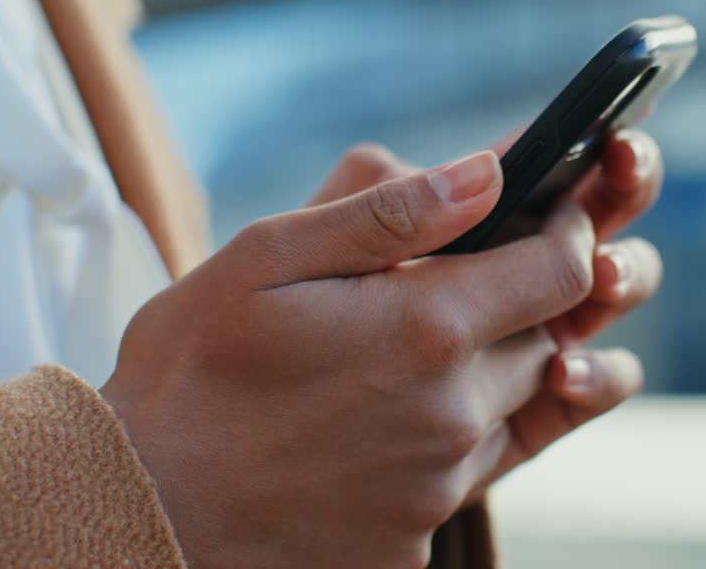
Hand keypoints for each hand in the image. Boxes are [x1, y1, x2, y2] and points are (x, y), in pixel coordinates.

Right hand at [101, 151, 598, 567]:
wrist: (139, 509)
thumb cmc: (188, 372)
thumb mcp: (269, 257)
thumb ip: (389, 210)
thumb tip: (489, 172)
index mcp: (427, 329)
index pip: (564, 270)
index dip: (567, 232)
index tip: (547, 214)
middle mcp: (453, 414)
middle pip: (546, 339)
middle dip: (522, 301)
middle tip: (455, 283)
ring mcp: (438, 488)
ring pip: (512, 409)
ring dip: (487, 371)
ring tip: (405, 353)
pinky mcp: (416, 541)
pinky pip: (468, 477)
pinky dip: (447, 440)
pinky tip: (378, 424)